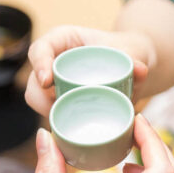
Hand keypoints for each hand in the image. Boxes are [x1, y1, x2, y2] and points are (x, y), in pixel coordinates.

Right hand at [25, 26, 155, 114]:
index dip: (39, 64)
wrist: (131, 65)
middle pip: (34, 80)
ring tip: (69, 122)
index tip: (47, 82)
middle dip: (41, 98)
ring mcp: (55, 83)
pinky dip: (58, 123)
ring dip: (48, 113)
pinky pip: (52, 114)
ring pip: (37, 100)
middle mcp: (54, 61)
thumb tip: (139, 70)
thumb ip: (136, 58)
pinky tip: (70, 132)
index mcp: (64, 40)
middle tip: (59, 110)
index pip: (41, 49)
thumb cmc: (127, 51)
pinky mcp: (61, 101)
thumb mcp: (131, 51)